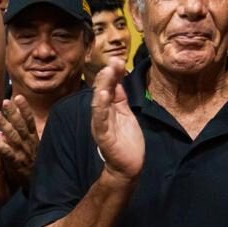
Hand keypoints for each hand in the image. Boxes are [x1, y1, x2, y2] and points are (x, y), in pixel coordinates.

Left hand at [0, 96, 38, 190]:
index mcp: (34, 140)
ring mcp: (22, 154)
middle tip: (5, 101)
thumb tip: (24, 121)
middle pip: (20, 126)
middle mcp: (29, 145)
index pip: (30, 122)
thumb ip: (29, 136)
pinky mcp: (15, 164)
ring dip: (4, 125)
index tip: (18, 97)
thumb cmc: (32, 166)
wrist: (32, 187)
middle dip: (13, 113)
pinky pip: (6, 152)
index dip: (24, 109)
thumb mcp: (34, 149)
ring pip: (12, 136)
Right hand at [90, 60, 143, 181]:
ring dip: (102, 87)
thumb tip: (118, 76)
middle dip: (106, 75)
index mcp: (107, 108)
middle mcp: (101, 114)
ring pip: (99, 103)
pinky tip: (102, 95)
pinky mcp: (103, 135)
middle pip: (101, 91)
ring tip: (106, 72)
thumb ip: (120, 96)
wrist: (128, 166)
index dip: (112, 73)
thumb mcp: (124, 113)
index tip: (118, 60)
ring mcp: (101, 124)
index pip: (107, 86)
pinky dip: (100, 107)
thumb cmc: (126, 141)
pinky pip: (100, 119)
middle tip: (113, 61)